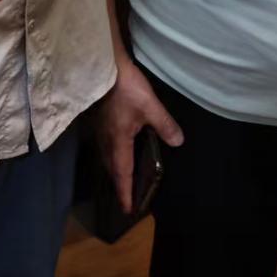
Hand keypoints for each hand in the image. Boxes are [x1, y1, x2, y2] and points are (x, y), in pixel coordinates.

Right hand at [97, 57, 183, 213]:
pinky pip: (104, 145)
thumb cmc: (126, 87)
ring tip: (122, 177)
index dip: (126, 192)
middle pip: (112, 168)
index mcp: (118, 141)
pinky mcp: (98, 119)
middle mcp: (106, 139)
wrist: (102, 67)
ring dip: (114, 170)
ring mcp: (99, 129)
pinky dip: (110, 155)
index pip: (123, 173)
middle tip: (126, 196)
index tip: (128, 209)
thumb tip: (178, 142)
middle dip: (119, 184)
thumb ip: (164, 125)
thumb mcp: (150, 106)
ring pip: (106, 156)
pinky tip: (116, 148)